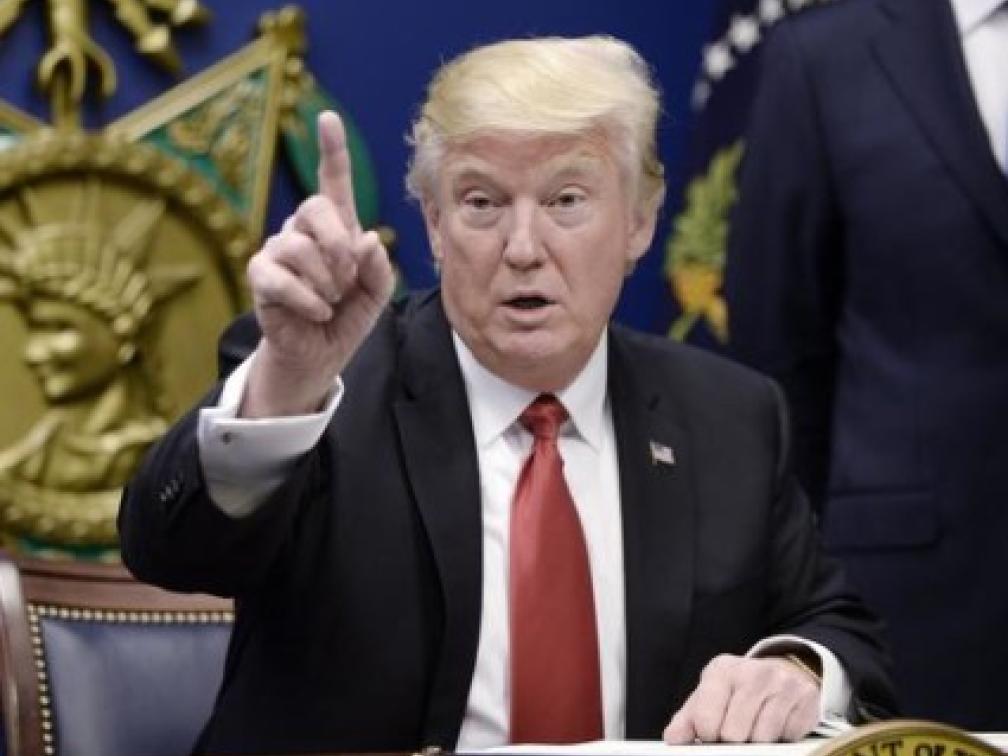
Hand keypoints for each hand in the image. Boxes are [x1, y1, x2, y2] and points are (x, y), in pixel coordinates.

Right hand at [242, 111, 394, 417]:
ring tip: (331, 301)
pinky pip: (281, 277)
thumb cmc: (347, 316)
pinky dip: (309, 299)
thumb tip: (367, 238)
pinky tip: (318, 312)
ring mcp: (277, 251)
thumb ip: (378, 266)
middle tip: (347, 280)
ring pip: (299, 246)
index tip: (328, 117)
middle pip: (314, 208)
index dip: (331, 150)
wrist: (321, 353)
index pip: (332, 181)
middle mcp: (302, 230)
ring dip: (326, 281)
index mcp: (335, 227)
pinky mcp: (261, 277)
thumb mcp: (376, 293)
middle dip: (339, 246)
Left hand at [663, 654, 819, 743]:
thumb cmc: (738, 690)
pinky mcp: (806, 698)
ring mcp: (783, 683)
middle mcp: (753, 672)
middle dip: (733, 739)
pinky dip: (781, 737)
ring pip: (762, 738)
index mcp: (722, 670)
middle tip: (737, 729)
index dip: (708, 735)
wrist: (781, 672)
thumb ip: (688, 718)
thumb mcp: (709, 696)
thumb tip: (674, 739)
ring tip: (756, 724)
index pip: (706, 720)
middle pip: (735, 734)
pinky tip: (777, 722)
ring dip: (757, 740)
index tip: (712, 732)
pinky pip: (788, 737)